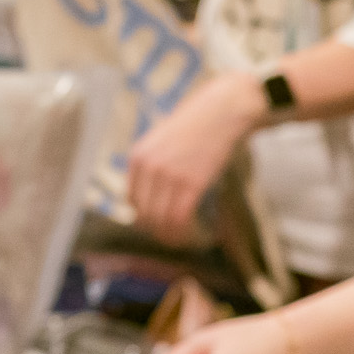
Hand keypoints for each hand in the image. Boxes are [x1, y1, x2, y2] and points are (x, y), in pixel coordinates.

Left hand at [127, 74, 264, 245]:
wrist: (222, 112)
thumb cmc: (197, 124)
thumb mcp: (163, 139)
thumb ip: (154, 163)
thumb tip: (155, 194)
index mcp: (138, 156)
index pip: (132, 200)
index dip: (144, 218)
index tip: (158, 225)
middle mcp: (149, 167)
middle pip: (144, 213)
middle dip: (157, 231)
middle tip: (172, 238)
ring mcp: (169, 175)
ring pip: (161, 219)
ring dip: (171, 236)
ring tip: (183, 240)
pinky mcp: (191, 183)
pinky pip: (180, 218)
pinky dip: (184, 232)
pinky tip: (193, 235)